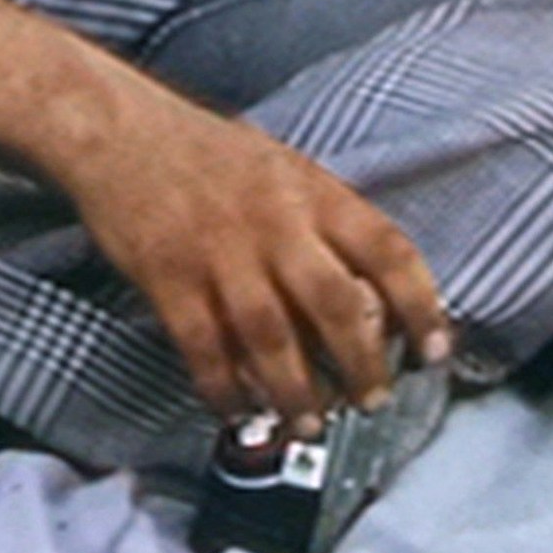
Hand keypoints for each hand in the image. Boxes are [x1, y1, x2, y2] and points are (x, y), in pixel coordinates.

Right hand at [53, 94, 449, 424]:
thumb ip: (326, 223)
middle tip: (373, 401)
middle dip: (362, 364)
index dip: (421, 305)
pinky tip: (240, 410)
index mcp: (312, 191)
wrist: (118, 130)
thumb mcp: (284, 168)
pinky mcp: (168, 276)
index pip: (387, 249)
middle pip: (335, 304)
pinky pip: (205, 348)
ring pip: (272, 337)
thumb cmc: (207, 154)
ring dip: (297, 391)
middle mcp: (274, 221)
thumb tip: (374, 294)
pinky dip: (226, 388)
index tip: (434, 350)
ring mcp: (219, 250)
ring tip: (311, 422)